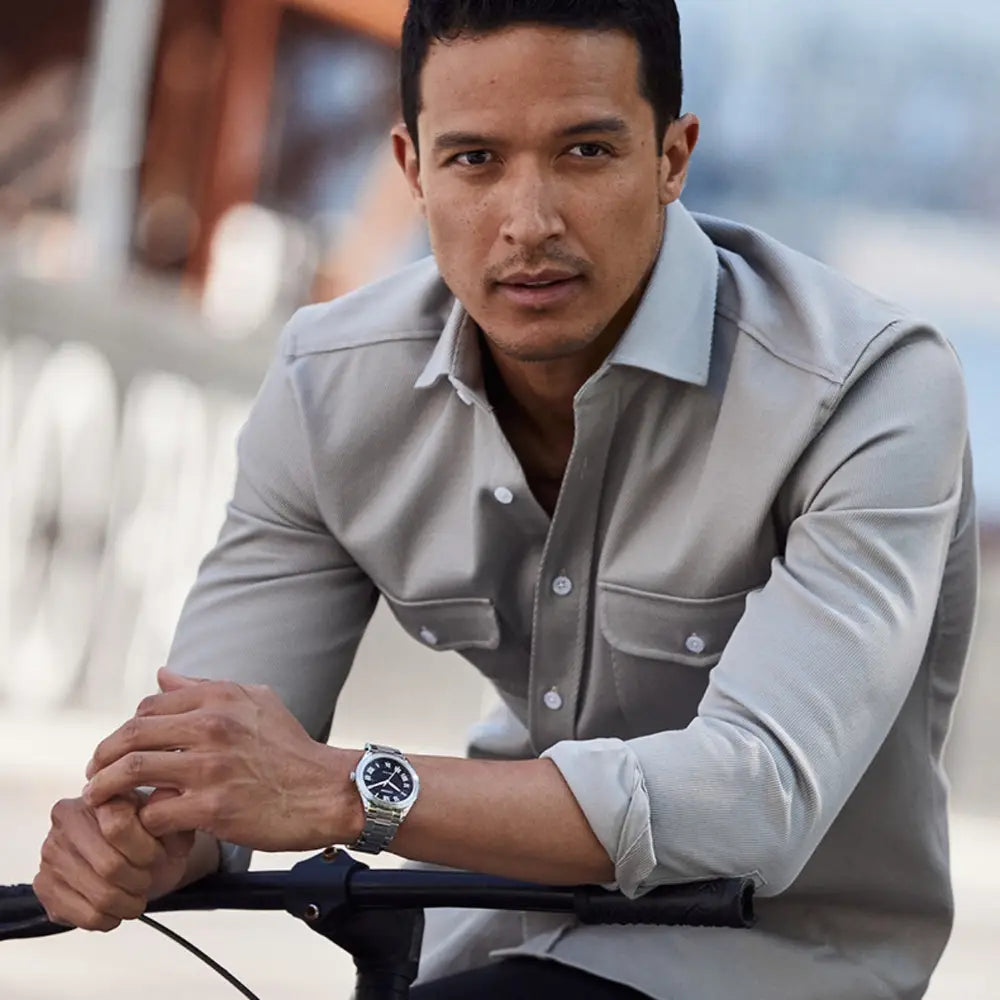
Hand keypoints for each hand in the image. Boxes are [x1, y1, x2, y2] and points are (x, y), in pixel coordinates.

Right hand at [33, 792, 193, 930]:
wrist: (137, 858)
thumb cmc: (154, 837)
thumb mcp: (172, 822)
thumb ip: (172, 813)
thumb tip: (167, 799)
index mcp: (100, 795)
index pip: (118, 827)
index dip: (146, 851)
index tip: (158, 856)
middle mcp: (67, 819)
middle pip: (109, 866)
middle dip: (139, 881)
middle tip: (147, 880)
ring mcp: (51, 853)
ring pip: (100, 895)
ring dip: (128, 903)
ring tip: (136, 895)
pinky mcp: (45, 886)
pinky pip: (84, 915)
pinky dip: (109, 918)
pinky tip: (116, 908)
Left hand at [83, 668, 354, 851]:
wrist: (327, 791)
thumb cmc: (292, 749)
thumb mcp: (257, 702)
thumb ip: (206, 687)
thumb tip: (163, 674)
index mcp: (220, 698)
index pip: (149, 707)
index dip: (127, 730)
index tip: (121, 750)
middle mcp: (213, 725)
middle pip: (131, 735)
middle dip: (103, 757)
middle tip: (95, 775)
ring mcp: (211, 767)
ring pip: (132, 772)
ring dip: (108, 789)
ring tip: (101, 801)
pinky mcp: (212, 807)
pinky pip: (154, 811)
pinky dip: (141, 820)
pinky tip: (144, 826)